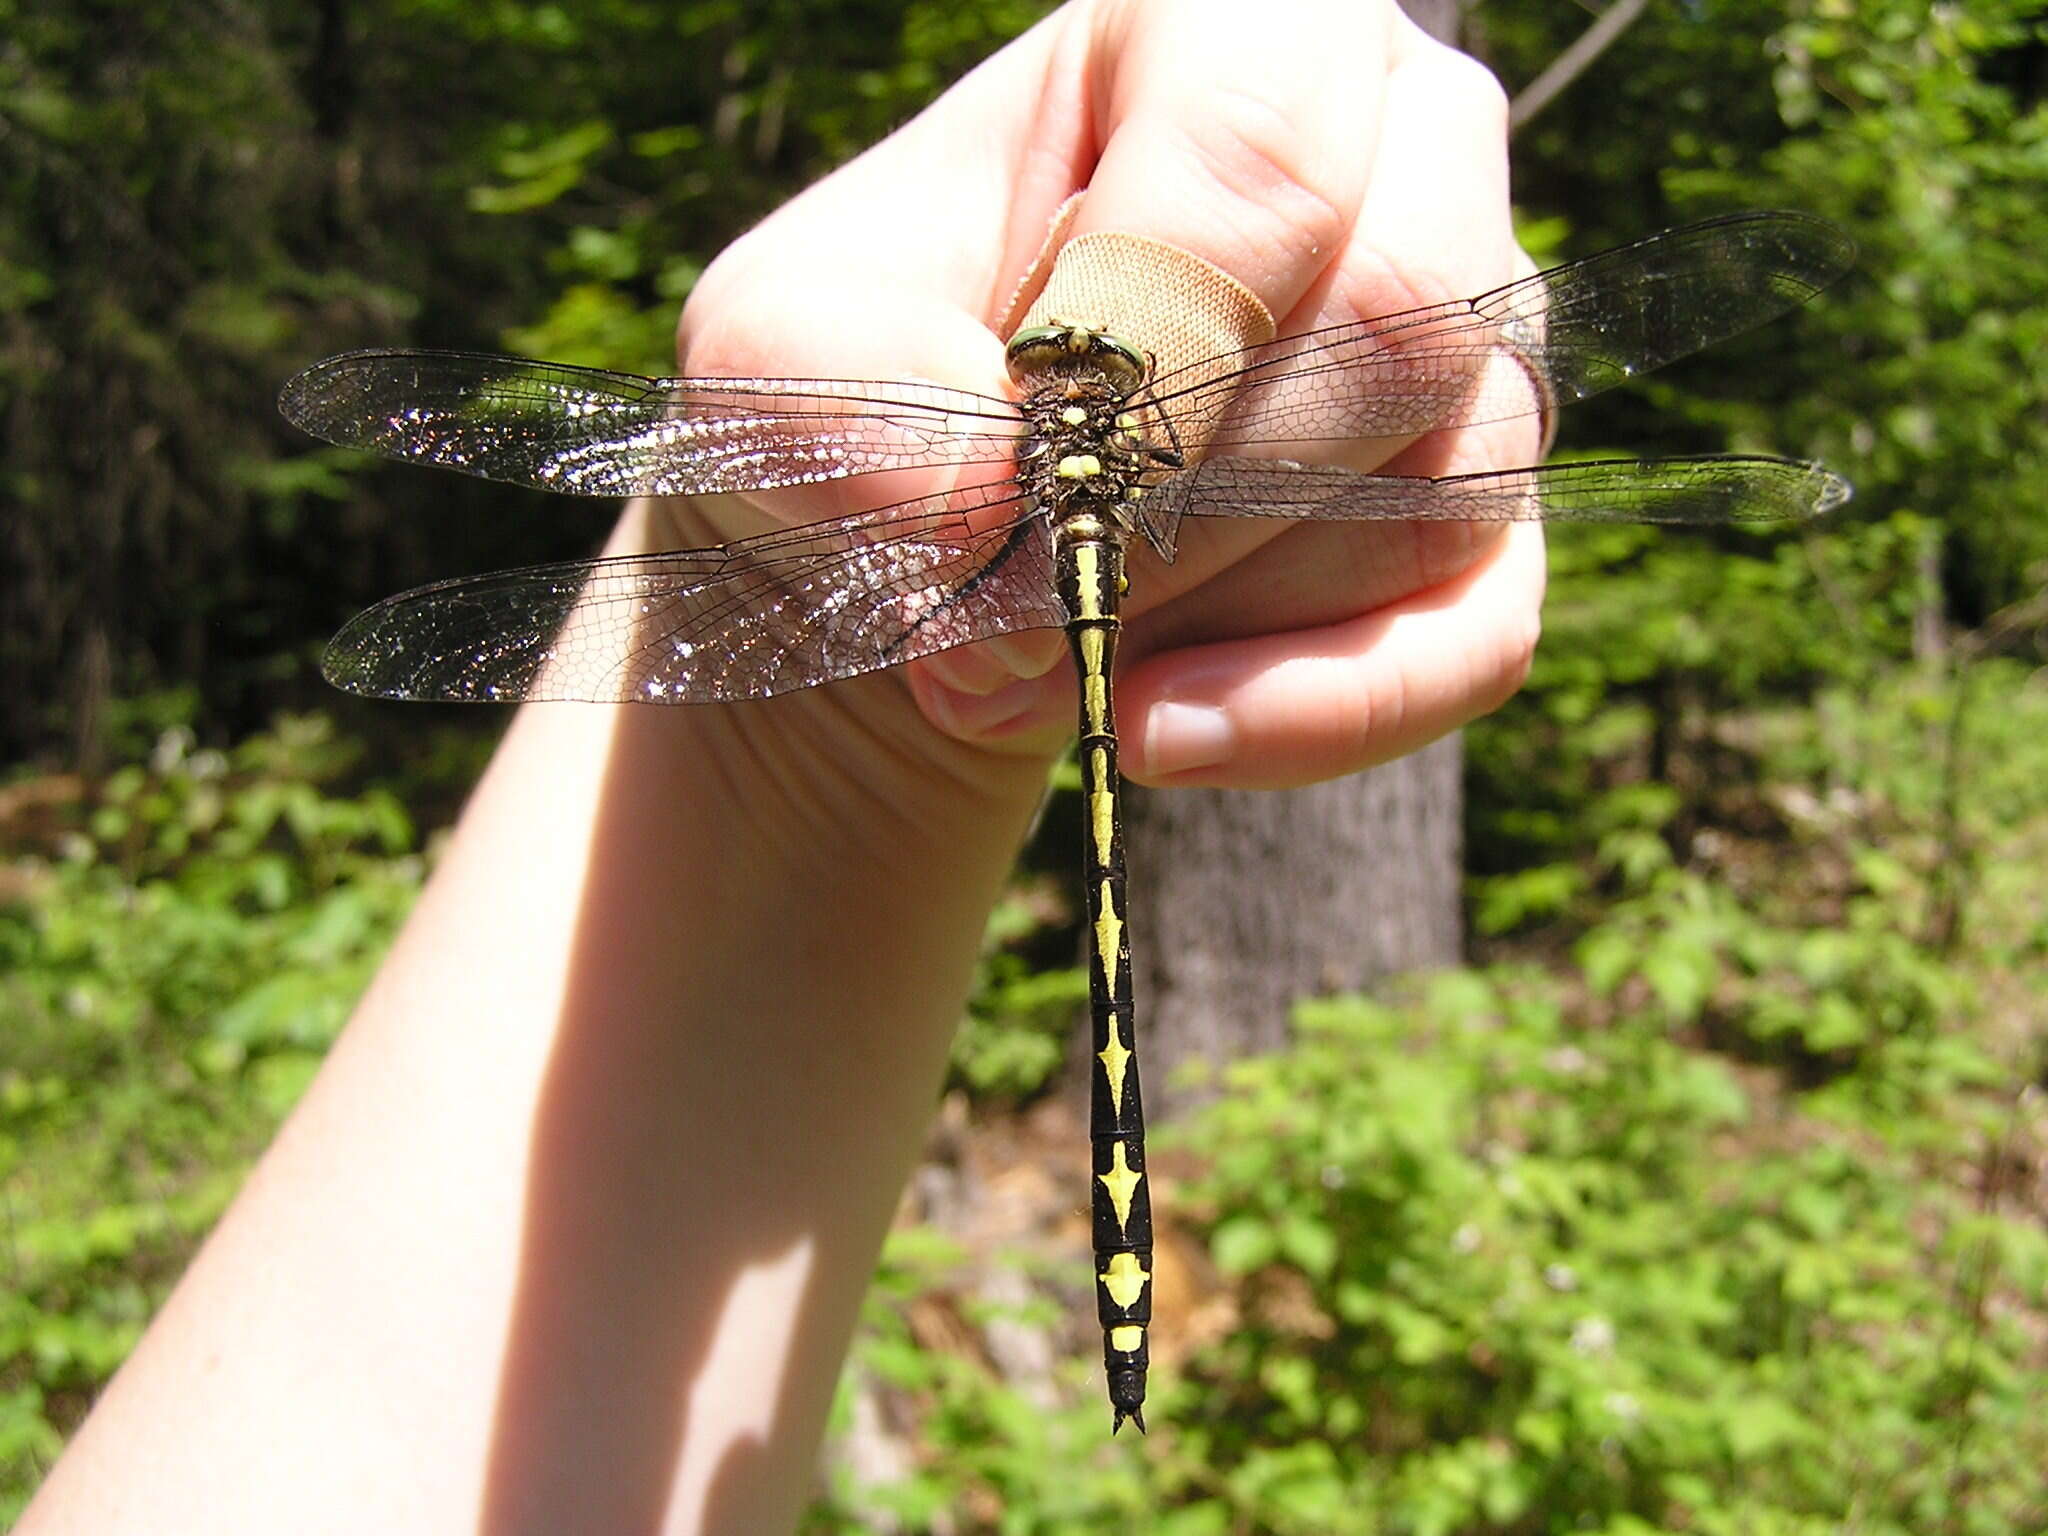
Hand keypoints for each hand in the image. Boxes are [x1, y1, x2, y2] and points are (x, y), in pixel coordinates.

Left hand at [675, 0, 1543, 790]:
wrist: (930, 550)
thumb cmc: (866, 403)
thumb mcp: (778, 367)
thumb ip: (847, 408)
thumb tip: (996, 525)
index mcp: (1223, 38)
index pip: (1267, 144)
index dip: (1156, 330)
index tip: (1022, 466)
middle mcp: (1396, 158)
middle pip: (1399, 322)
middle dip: (1178, 509)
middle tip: (1004, 601)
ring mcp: (1469, 347)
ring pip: (1433, 492)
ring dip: (1204, 614)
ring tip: (1030, 649)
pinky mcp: (1480, 525)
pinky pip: (1475, 636)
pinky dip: (1306, 715)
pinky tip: (1154, 733)